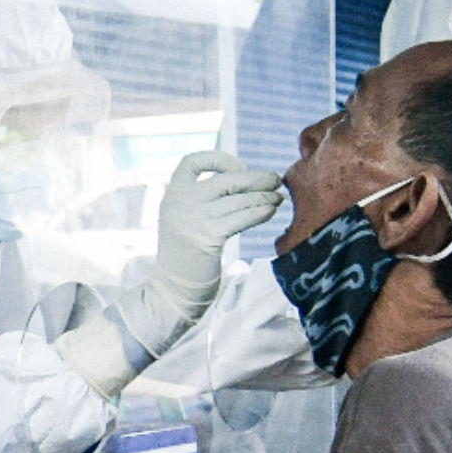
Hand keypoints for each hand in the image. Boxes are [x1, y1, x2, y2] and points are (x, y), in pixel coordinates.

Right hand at [123, 151, 287, 353]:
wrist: (171, 292)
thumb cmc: (185, 258)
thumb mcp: (182, 220)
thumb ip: (200, 201)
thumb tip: (243, 181)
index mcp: (172, 195)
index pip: (192, 161)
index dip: (219, 160)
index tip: (238, 169)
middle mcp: (180, 203)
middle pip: (225, 179)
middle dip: (255, 178)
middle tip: (276, 180)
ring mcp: (193, 219)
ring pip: (237, 199)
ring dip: (264, 196)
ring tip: (279, 197)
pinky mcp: (208, 237)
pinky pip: (242, 217)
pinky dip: (260, 211)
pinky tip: (271, 211)